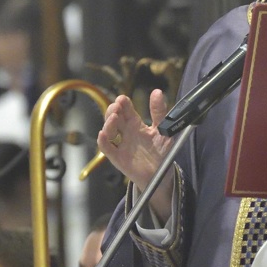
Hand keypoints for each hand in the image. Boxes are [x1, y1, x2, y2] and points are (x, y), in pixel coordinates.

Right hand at [97, 90, 174, 219]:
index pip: (126, 109)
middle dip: (112, 110)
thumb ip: (159, 112)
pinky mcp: (118, 158)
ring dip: (108, 123)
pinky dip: (103, 141)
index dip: (122, 102)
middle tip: (117, 106)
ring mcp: (121, 144)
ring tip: (114, 117)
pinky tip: (102, 134)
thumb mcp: (163, 130)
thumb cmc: (162, 152)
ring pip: (108, 130)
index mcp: (136, 124)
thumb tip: (157, 92)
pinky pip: (107, 149)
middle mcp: (126, 132)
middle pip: (114, 117)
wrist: (162, 174)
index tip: (122, 99)